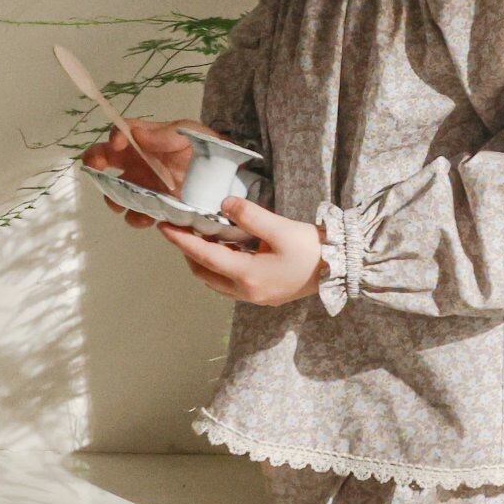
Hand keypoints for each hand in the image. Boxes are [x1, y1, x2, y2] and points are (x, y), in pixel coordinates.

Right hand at [80, 118, 223, 229]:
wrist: (226, 178)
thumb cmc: (207, 149)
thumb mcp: (191, 133)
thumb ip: (166, 134)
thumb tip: (136, 133)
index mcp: (145, 140)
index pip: (121, 132)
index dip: (114, 136)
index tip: (117, 144)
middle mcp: (138, 161)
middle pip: (105, 160)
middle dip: (95, 164)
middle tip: (98, 171)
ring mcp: (144, 185)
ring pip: (116, 191)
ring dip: (113, 197)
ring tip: (122, 203)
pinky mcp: (155, 206)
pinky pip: (136, 214)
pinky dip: (135, 217)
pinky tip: (146, 218)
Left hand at [157, 196, 324, 305]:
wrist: (340, 268)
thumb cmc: (311, 249)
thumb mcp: (280, 228)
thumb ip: (249, 215)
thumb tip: (224, 205)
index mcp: (247, 276)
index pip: (203, 256)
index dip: (180, 240)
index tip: (164, 226)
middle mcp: (245, 292)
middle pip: (203, 273)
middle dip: (189, 253)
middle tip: (185, 229)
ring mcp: (255, 297)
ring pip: (215, 282)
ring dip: (204, 262)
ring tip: (205, 238)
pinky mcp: (263, 296)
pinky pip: (229, 285)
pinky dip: (220, 268)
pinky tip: (228, 251)